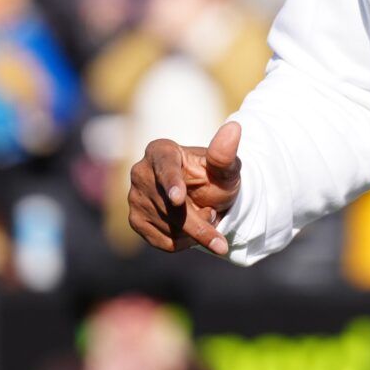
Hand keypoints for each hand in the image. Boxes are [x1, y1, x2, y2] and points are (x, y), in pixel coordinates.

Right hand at [127, 122, 241, 255]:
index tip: (178, 199)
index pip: (165, 167)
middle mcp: (141, 172)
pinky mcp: (136, 221)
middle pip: (169, 207)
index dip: (172, 183)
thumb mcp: (226, 168)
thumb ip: (226, 154)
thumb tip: (234, 127)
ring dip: (195, 230)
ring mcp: (135, 197)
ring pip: (168, 226)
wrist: (207, 200)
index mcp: (161, 151)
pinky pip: (164, 241)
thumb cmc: (215, 178)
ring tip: (205, 214)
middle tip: (218, 221)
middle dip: (199, 220)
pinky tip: (193, 230)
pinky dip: (185, 241)